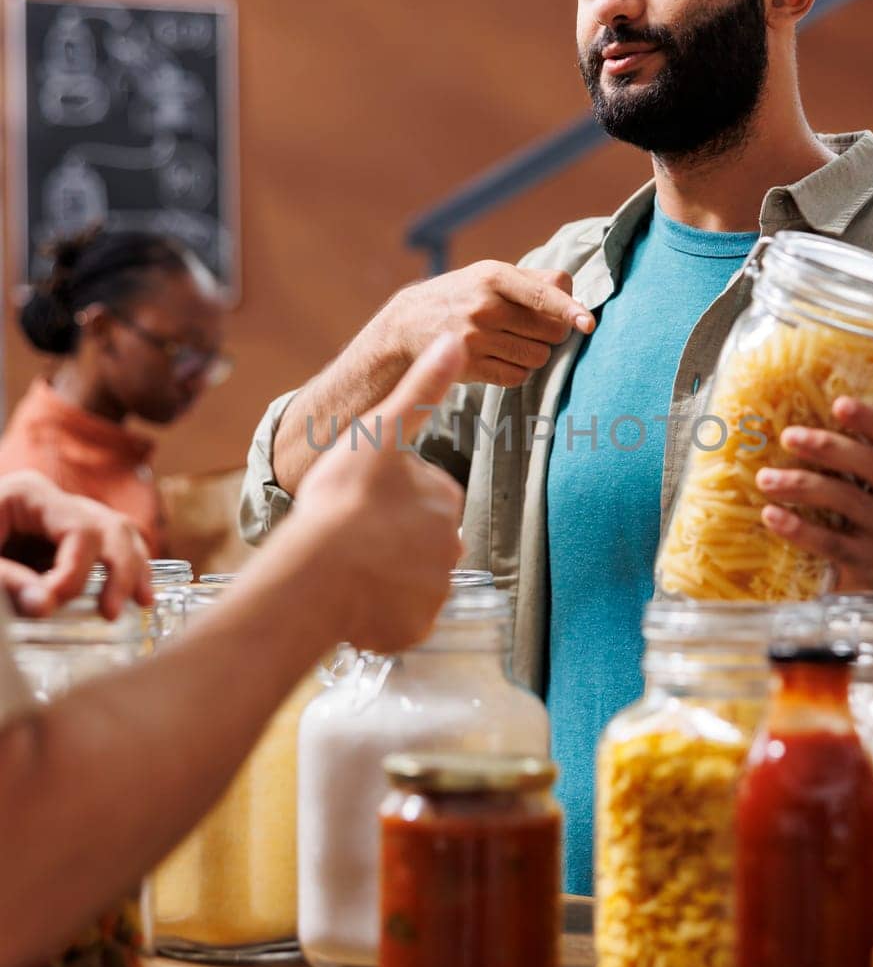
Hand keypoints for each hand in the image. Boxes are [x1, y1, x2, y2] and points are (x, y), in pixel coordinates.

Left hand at [0, 471, 153, 619]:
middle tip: (111, 613)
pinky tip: (136, 596)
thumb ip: (7, 580)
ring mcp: (66, 518)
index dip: (75, 572)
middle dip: (121, 571)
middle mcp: (55, 500)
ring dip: (134, 570)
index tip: (48, 607)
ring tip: (143, 602)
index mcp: (29, 494)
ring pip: (120, 535)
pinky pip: (108, 550)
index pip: (79, 530)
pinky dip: (124, 572)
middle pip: (110, 527)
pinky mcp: (66, 541)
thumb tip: (45, 605)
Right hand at [295, 335, 465, 651]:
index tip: (363, 498)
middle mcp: (450, 546)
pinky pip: (399, 617)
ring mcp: (433, 590)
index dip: (392, 495)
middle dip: (391, 537)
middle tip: (352, 533)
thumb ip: (423, 388)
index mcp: (444, 498)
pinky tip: (352, 597)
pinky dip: (380, 611)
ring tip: (347, 565)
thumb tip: (457, 340)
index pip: (427, 494)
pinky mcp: (413, 627)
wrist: (320, 571)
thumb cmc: (345, 498)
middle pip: (419, 538)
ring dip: (384, 573)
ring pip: (408, 578)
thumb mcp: (382, 430)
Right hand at [383, 261, 595, 388]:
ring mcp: (476, 339)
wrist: (405, 326)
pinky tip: (500, 358)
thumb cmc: (462, 297)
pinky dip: (517, 370)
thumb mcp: (487, 275)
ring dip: (536, 354)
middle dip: (552, 333)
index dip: (570, 310)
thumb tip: (574, 296)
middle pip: (551, 331)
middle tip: (533, 328)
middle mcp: (485, 306)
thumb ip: (533, 281)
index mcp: (494, 276)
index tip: (588, 324)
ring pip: (539, 357)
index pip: (544, 294)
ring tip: (513, 342)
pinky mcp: (470, 367)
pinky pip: (518, 376)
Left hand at [754, 398, 872, 592]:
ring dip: (802, 485)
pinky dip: (798, 529)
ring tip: (765, 478)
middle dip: (827, 447)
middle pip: (869, 464)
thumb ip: (856, 458)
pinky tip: (771, 516)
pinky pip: (829, 542)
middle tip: (788, 436)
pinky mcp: (864, 560)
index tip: (839, 404)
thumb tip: (796, 418)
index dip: (870, 419)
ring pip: (845, 500)